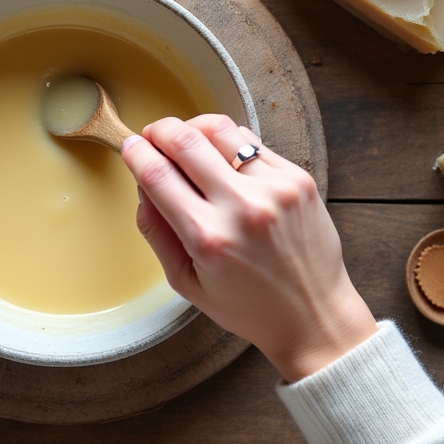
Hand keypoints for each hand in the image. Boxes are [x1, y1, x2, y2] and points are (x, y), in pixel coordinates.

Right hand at [121, 115, 376, 381]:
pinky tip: (224, 160)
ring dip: (195, 128)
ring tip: (188, 142)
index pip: (157, 175)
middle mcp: (243, 208)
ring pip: (221, 130)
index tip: (130, 146)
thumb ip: (156, 231)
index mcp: (208, 238)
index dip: (136, 153)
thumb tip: (142, 183)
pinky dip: (230, 144)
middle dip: (160, 130)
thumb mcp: (186, 282)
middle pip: (186, 139)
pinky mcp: (298, 179)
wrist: (314, 315)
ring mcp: (275, 189)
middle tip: (153, 136)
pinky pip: (252, 142)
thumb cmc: (248, 306)